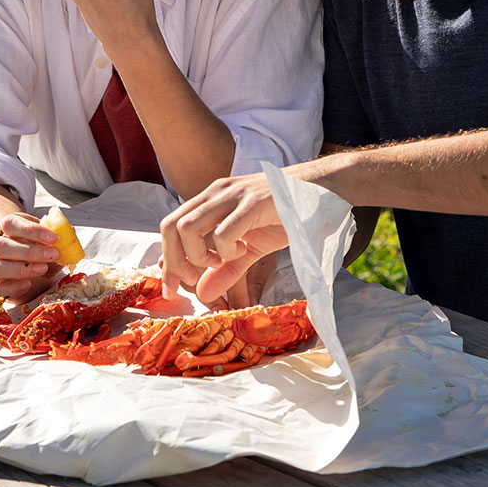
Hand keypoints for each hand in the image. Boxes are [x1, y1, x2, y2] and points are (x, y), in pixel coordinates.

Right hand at [0, 212, 63, 301]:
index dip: (31, 230)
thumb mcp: (55, 244)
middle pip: (0, 245)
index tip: (53, 238)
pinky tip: (26, 285)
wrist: (40, 277)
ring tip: (42, 269)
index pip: (10, 224)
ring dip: (18, 269)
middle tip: (52, 255)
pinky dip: (8, 289)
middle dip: (29, 251)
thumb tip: (68, 231)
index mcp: (10, 229)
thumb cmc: (45, 255)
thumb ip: (61, 236)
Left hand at [159, 173, 289, 304]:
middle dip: (174, 261)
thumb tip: (203, 295)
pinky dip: (227, 251)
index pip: (170, 227)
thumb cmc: (285, 215)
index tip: (170, 289)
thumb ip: (225, 270)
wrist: (321, 191)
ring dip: (198, 255)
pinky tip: (243, 250)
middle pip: (170, 226)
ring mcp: (232, 196)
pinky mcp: (252, 203)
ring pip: (188, 228)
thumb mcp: (250, 248)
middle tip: (194, 279)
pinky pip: (223, 233)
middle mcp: (215, 194)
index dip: (166, 260)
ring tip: (221, 261)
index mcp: (210, 201)